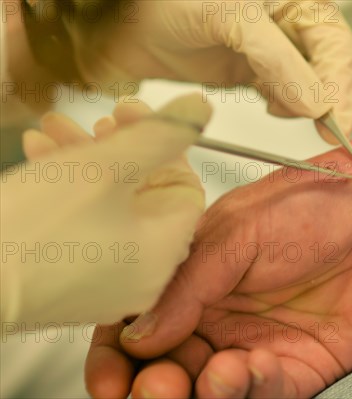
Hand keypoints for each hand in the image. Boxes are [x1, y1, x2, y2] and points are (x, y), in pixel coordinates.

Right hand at [1, 94, 208, 324]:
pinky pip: (85, 228)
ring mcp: (105, 283)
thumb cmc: (33, 230)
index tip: (129, 116)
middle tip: (93, 123)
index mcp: (161, 252)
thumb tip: (199, 109)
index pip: (183, 188)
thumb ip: (160, 134)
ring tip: (53, 130)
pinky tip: (39, 155)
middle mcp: (141, 275)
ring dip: (85, 161)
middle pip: (143, 195)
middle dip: (117, 148)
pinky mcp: (70, 283)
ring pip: (110, 207)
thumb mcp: (106, 166)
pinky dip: (67, 192)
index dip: (161, 146)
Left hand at [72, 0, 351, 139]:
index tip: (334, 124)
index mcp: (296, 1)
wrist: (124, 20)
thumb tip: (317, 105)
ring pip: (309, 84)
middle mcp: (290, 23)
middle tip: (322, 130)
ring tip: (281, 109)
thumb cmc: (174, 0)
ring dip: (305, 105)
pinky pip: (283, 94)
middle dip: (327, 98)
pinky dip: (284, 107)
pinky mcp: (254, 71)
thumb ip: (279, 61)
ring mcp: (273, 49)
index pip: (335, 44)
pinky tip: (272, 108)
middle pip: (330, 66)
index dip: (339, 84)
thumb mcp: (234, 20)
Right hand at [84, 140, 351, 397]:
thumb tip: (136, 336)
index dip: (115, 359)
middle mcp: (219, 319)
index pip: (137, 329)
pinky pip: (265, 396)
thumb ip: (186, 285)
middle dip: (154, 389)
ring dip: (201, 397)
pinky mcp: (301, 367)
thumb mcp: (236, 232)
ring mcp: (258, 346)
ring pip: (212, 392)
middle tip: (157, 388)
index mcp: (193, 280)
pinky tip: (251, 367)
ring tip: (211, 377)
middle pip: (166, 371)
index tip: (109, 381)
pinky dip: (250, 390)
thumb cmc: (314, 203)